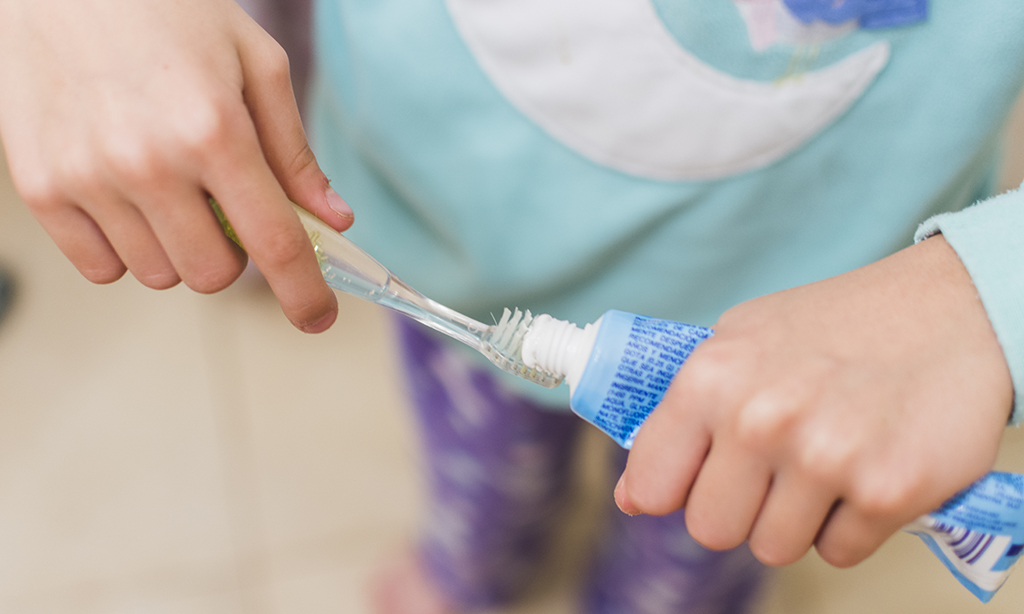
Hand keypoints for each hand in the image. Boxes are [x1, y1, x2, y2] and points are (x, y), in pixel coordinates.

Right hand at [0, 0, 352, 331]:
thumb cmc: (167, 9)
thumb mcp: (254, 63)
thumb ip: (293, 150)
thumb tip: (334, 219)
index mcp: (214, 128)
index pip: (274, 243)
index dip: (304, 293)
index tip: (318, 318)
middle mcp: (148, 161)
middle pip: (213, 275)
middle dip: (232, 253)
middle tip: (221, 205)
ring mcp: (86, 177)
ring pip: (158, 275)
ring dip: (177, 248)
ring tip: (167, 185)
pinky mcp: (39, 186)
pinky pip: (100, 268)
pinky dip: (124, 248)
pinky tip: (125, 195)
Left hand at [615, 236, 1012, 567]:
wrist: (948, 310)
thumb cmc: (832, 327)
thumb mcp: (739, 342)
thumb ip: (682, 417)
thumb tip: (630, 497)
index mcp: (711, 378)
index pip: (653, 484)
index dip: (673, 491)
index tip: (697, 482)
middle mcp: (760, 419)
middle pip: (711, 530)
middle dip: (739, 509)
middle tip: (773, 470)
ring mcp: (825, 458)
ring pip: (772, 548)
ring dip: (796, 519)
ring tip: (824, 462)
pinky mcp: (888, 492)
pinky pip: (839, 551)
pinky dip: (851, 524)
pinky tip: (865, 469)